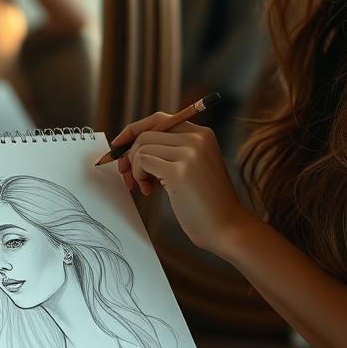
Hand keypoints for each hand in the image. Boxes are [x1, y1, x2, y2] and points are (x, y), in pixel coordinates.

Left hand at [110, 112, 252, 256]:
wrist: (227, 227)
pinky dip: (138, 175)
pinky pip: (143, 161)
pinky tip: (149, 190)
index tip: (119, 145)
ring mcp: (189, 153)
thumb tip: (132, 146)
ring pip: (142, 147)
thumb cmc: (207, 203)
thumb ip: (172, 151)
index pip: (160, 119)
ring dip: (136, 168)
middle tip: (128, 176)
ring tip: (146, 187)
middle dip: (130, 154)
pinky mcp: (179, 171)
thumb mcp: (194, 167)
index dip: (135, 130)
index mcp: (202, 134)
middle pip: (147, 133)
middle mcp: (197, 138)